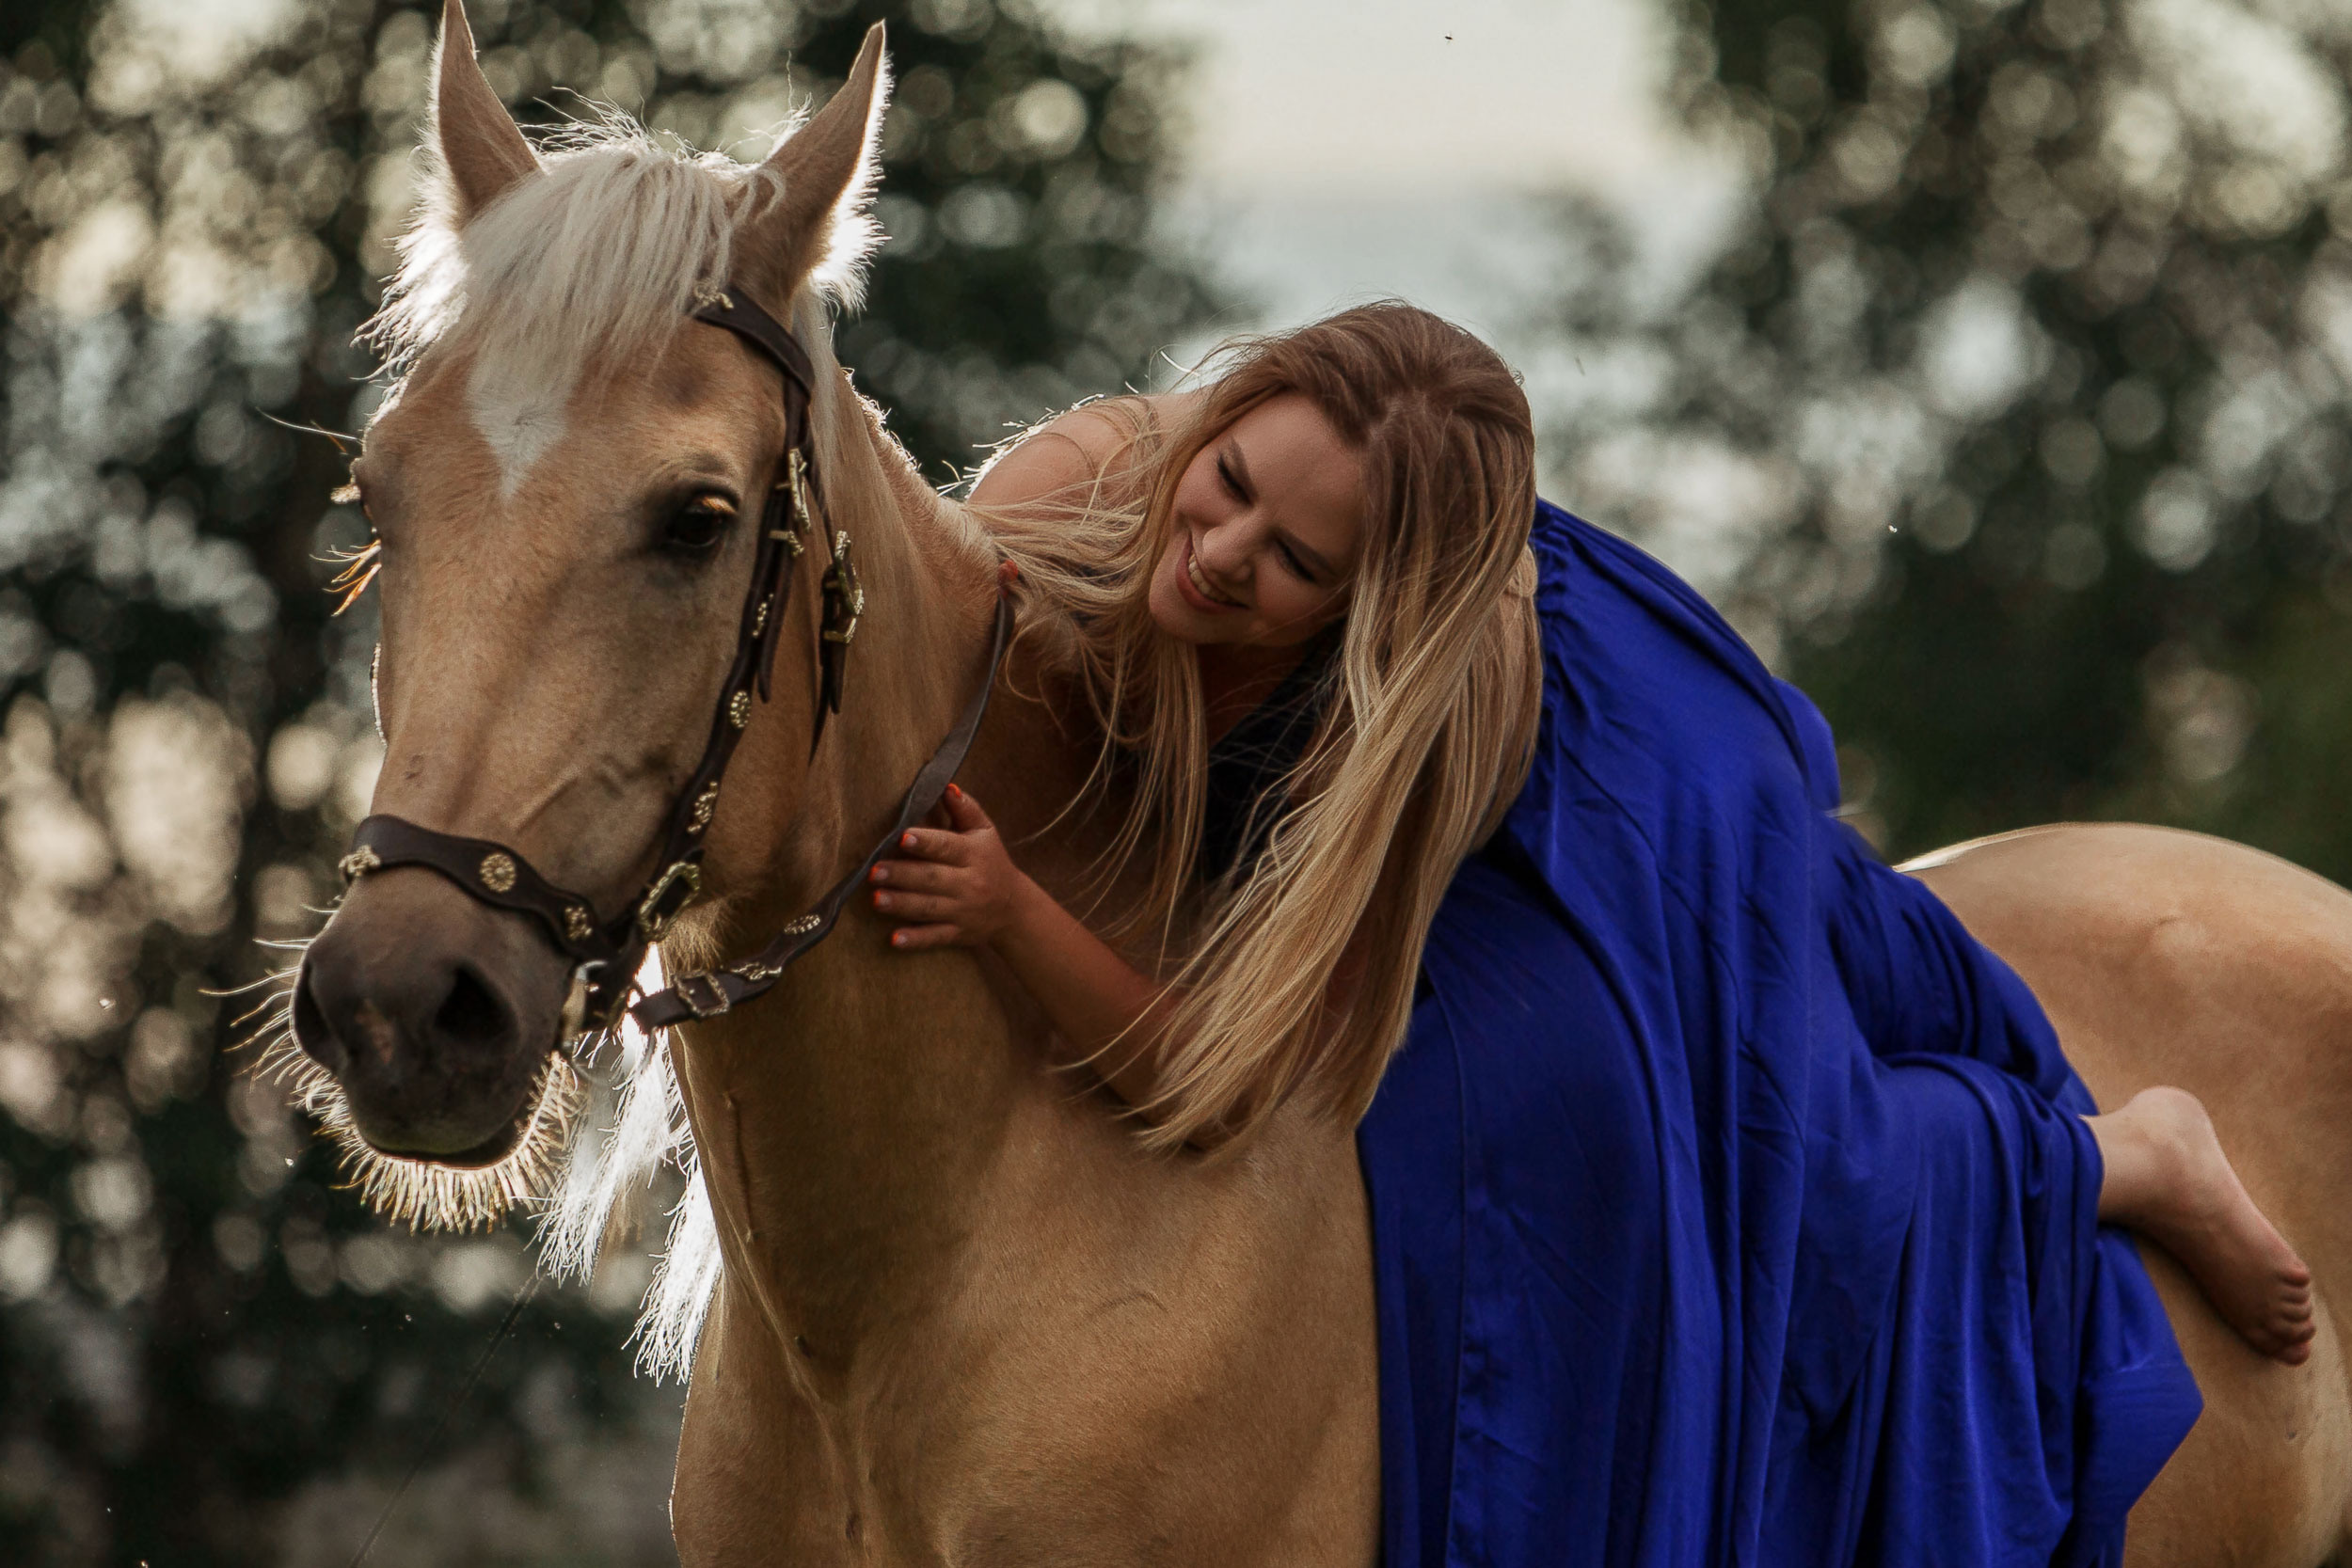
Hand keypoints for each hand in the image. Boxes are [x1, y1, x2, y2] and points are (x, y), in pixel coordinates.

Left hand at [872, 784, 1028, 950]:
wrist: (1013, 909)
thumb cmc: (991, 862)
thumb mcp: (985, 832)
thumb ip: (965, 808)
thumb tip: (946, 786)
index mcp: (973, 855)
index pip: (947, 846)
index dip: (926, 842)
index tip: (902, 837)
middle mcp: (969, 884)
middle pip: (932, 878)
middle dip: (902, 875)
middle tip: (874, 871)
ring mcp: (962, 912)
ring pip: (929, 908)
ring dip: (901, 904)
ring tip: (876, 899)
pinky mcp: (957, 934)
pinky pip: (935, 938)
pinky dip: (915, 940)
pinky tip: (895, 940)